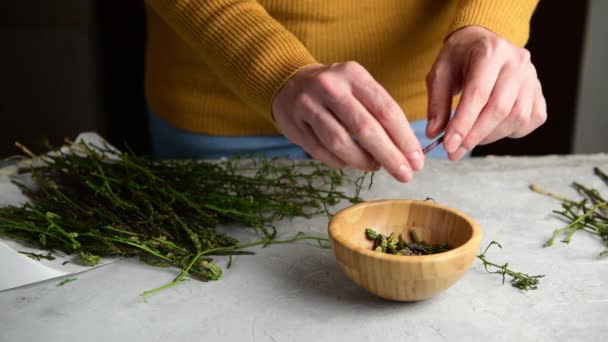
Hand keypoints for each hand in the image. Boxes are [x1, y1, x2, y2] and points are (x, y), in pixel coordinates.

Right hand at [272, 62, 423, 181]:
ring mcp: (309, 106)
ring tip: (377, 167)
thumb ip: (380, 112)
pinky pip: (321, 152)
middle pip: (365, 128)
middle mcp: (330, 87)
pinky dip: (340, 162)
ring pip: (340, 143)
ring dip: (363, 162)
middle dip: (389, 156)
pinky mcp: (294, 125)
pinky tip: (351, 163)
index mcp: (354, 74)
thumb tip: (406, 151)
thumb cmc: (336, 90)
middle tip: (405, 174)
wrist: (288, 81)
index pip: (386, 109)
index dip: (404, 138)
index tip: (417, 160)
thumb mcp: (359, 86)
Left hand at [426, 25, 546, 159]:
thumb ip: (437, 103)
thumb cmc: (459, 58)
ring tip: (469, 140)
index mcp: (490, 52)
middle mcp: (517, 62)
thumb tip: (434, 133)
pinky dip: (510, 132)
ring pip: (517, 117)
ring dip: (490, 136)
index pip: (478, 94)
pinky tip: (490, 130)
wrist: (482, 42)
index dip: (463, 123)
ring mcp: (532, 77)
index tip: (449, 145)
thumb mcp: (440, 73)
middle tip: (455, 152)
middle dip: (475, 135)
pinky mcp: (538, 92)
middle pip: (500, 108)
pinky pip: (531, 120)